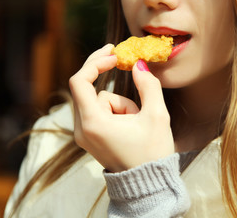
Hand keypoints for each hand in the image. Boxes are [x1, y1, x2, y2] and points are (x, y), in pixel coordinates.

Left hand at [69, 44, 173, 171]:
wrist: (148, 183)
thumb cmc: (153, 152)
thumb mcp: (157, 115)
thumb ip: (148, 85)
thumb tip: (139, 64)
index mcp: (93, 124)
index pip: (79, 82)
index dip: (94, 63)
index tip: (113, 54)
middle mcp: (82, 130)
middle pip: (86, 89)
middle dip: (106, 77)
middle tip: (117, 57)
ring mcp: (84, 135)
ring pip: (97, 102)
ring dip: (118, 103)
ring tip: (136, 121)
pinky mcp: (90, 137)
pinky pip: (99, 113)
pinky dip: (115, 111)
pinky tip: (130, 125)